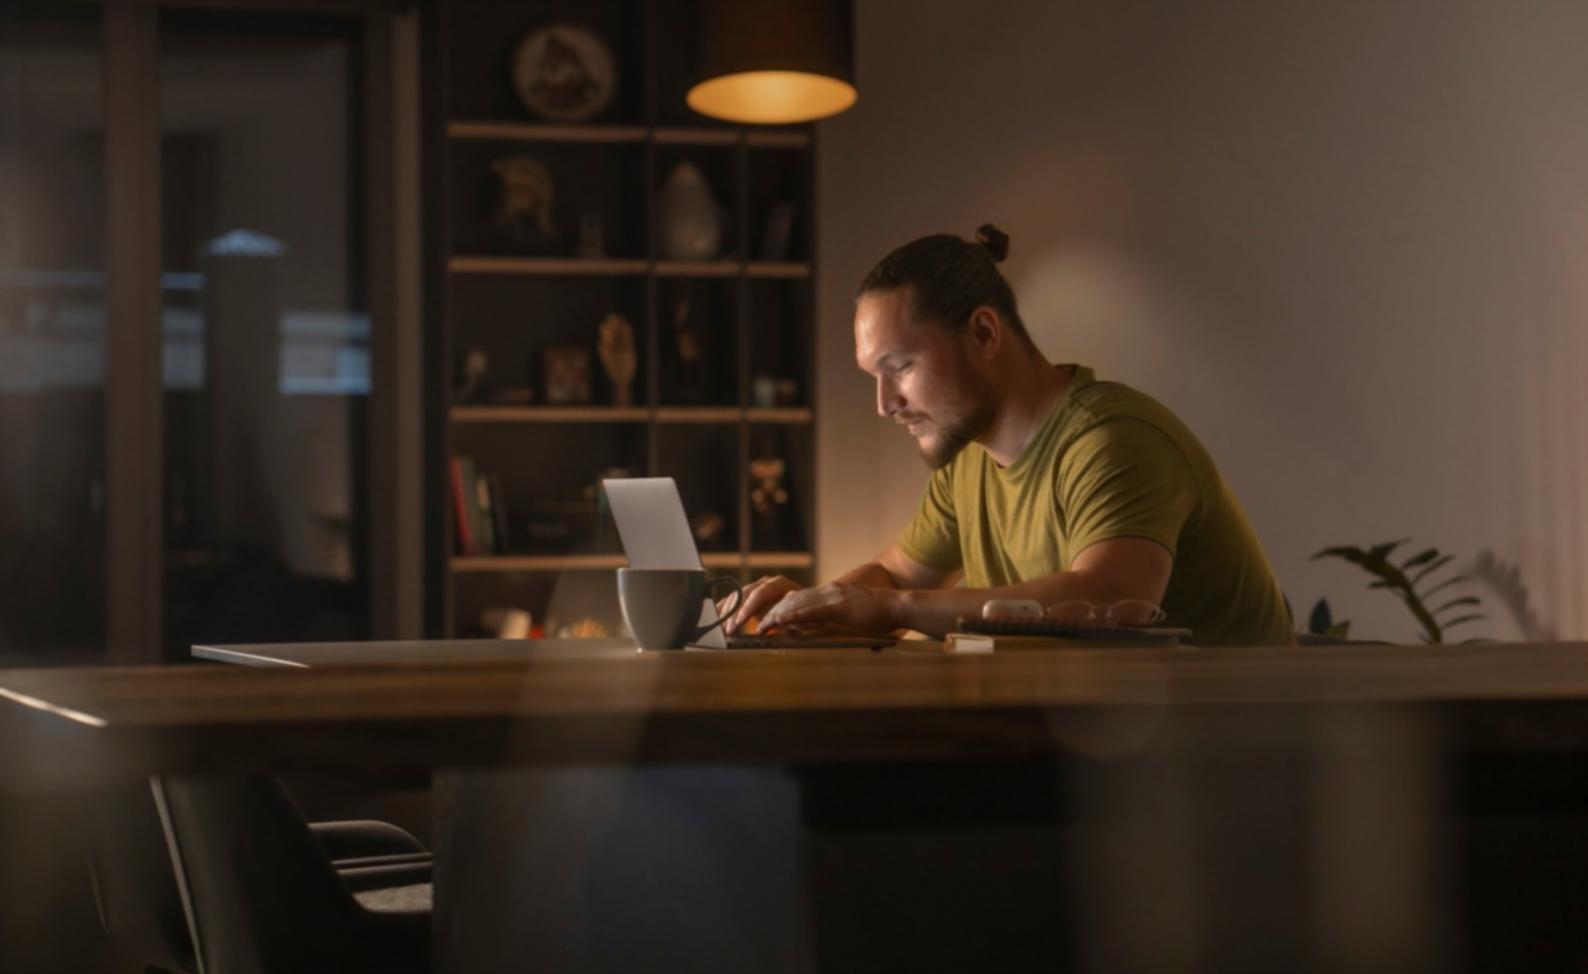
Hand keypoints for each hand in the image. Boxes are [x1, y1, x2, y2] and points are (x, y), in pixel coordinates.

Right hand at [719, 575, 803, 633]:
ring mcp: (757, 589)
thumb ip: (786, 619)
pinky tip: (716, 617)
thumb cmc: (806, 614)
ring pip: (737, 596)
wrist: (811, 608)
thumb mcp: (800, 617)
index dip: (748, 608)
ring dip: (727, 612)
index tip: (739, 622)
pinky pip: (735, 601)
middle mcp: (765, 583)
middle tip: (727, 629)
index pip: (759, 593)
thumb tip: (774, 621)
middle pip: (744, 594)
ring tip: (720, 627)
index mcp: (778, 585)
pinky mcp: (750, 598)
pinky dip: (726, 609)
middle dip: (734, 613)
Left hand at [758, 582, 901, 634]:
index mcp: (826, 594)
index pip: (794, 601)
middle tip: (754, 626)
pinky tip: (781, 621)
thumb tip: (802, 632)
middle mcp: (826, 592)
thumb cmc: (876, 615)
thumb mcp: (845, 618)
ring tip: (759, 627)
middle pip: (790, 600)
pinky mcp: (840, 605)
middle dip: (769, 613)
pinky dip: (795, 616)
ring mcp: (832, 597)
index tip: (760, 623)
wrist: (898, 606)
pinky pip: (813, 610)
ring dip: (776, 616)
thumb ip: (825, 622)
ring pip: (797, 604)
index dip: (775, 611)